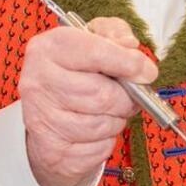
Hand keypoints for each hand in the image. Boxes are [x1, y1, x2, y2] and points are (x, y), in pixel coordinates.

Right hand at [20, 16, 156, 185]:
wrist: (45, 117)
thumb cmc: (73, 75)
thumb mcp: (90, 41)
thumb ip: (113, 34)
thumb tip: (130, 48)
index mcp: (47, 49)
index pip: (95, 52)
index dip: (129, 63)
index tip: (146, 72)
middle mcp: (38, 82)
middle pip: (103, 95)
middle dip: (126, 99)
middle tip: (130, 97)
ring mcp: (42, 119)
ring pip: (102, 125)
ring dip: (116, 120)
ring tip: (108, 112)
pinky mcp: (51, 151)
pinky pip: (98, 148)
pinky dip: (106, 141)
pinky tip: (95, 131)